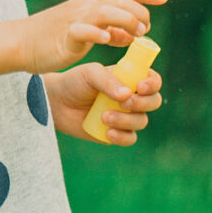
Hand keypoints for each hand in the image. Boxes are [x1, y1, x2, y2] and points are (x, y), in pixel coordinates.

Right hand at [18, 0, 167, 72]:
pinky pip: (82, 30)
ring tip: (137, 33)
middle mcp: (87, 5)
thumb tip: (133, 34)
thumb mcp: (88, 30)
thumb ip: (111, 30)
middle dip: (139, 10)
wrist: (22, 42)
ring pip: (106, 10)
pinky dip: (97, 33)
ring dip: (126, 19)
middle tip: (147, 28)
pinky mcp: (65, 35)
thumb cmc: (55, 37)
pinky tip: (107, 39)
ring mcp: (76, 18)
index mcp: (93, 2)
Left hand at [44, 63, 162, 145]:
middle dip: (143, 103)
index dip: (153, 83)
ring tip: (105, 117)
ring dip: (127, 120)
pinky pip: (130, 138)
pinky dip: (123, 136)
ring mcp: (125, 115)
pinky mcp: (116, 133)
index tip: (140, 86)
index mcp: (130, 77)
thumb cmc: (75, 82)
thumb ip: (108, 81)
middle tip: (124, 102)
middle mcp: (131, 96)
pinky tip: (108, 132)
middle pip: (154, 101)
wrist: (57, 103)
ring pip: (141, 121)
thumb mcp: (91, 74)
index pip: (153, 80)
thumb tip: (127, 95)